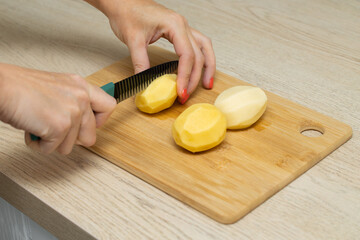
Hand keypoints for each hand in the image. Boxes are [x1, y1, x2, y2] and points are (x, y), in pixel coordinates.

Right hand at [0, 63, 115, 153]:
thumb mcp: (57, 87)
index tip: (89, 124)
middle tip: (55, 129)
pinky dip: (39, 145)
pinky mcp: (60, 127)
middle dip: (72, 139)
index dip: (100, 121)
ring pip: (70, 146)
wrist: (1, 87)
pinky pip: (52, 149)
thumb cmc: (21, 87)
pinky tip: (32, 129)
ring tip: (39, 124)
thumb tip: (83, 123)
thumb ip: (74, 101)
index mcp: (81, 86)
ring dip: (52, 141)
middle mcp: (81, 97)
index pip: (109, 106)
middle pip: (91, 135)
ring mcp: (73, 113)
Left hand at [86, 0, 215, 102]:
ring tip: (207, 84)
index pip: (187, 55)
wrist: (122, 0)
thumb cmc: (127, 12)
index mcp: (174, 24)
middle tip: (186, 95)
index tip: (180, 92)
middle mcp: (183, 25)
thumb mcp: (133, 40)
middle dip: (194, 77)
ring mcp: (183, 27)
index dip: (185, 76)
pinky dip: (201, 58)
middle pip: (198, 55)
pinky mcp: (179, 30)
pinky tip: (200, 69)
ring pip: (204, 48)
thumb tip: (145, 84)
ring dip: (208, 66)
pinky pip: (197, 44)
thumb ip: (140, 63)